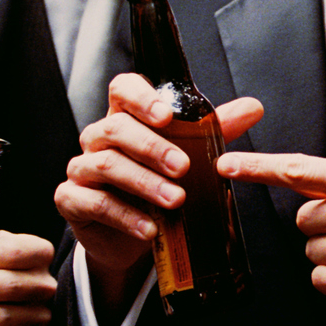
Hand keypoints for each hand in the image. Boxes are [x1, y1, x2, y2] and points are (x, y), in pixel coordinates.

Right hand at [56, 73, 264, 311]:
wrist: (131, 235)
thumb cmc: (156, 183)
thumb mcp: (188, 155)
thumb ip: (214, 130)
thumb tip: (254, 107)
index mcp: (124, 118)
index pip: (122, 90)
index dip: (141, 98)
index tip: (166, 115)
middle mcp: (98, 138)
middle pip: (116, 128)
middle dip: (152, 147)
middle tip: (183, 167)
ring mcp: (81, 168)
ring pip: (106, 165)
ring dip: (144, 183)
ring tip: (176, 201)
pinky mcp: (71, 200)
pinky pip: (95, 203)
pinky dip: (125, 216)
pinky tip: (150, 228)